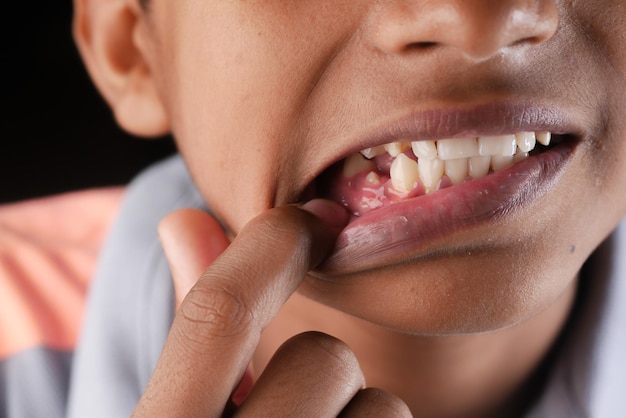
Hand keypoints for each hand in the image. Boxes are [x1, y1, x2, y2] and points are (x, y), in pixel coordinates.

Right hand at [132, 200, 409, 416]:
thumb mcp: (185, 399)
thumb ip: (194, 317)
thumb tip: (183, 217)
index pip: (219, 315)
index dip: (270, 247)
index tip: (315, 217)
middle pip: (323, 359)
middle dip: (318, 367)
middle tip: (292, 403)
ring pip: (381, 404)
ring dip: (353, 411)